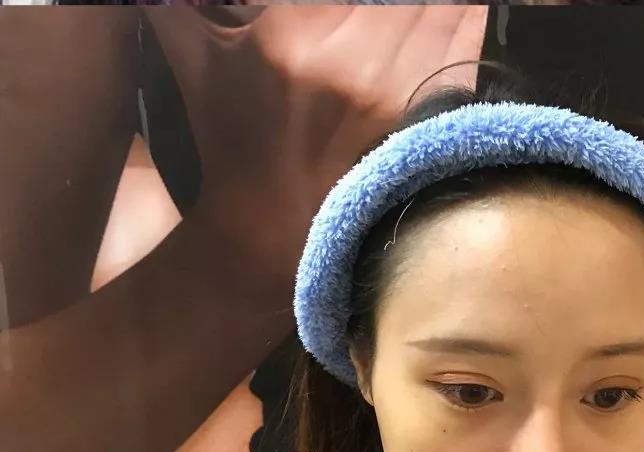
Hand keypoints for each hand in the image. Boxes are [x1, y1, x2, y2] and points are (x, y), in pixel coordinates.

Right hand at [143, 6, 486, 272]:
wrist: (264, 235)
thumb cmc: (230, 145)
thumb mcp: (193, 63)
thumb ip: (174, 6)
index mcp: (295, 34)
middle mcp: (351, 60)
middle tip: (410, 1)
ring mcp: (392, 96)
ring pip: (444, 14)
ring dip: (450, 3)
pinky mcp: (421, 126)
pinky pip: (460, 61)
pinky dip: (468, 30)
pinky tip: (468, 15)